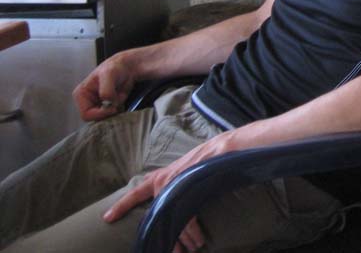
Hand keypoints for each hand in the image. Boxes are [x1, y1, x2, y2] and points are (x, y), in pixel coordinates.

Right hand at [73, 53, 137, 120]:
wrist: (127, 67)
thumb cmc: (115, 67)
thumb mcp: (109, 75)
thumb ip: (106, 90)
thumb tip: (109, 102)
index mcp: (81, 95)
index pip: (86, 115)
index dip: (101, 114)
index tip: (115, 108)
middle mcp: (86, 101)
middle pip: (95, 119)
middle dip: (108, 112)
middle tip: (119, 103)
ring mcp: (95, 104)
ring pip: (104, 118)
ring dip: (114, 110)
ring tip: (120, 97)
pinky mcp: (105, 106)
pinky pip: (111, 115)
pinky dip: (119, 109)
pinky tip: (121, 98)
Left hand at [102, 132, 235, 250]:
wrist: (220, 151)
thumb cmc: (202, 161)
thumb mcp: (181, 171)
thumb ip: (170, 183)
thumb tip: (166, 198)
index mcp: (159, 178)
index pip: (134, 193)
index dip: (121, 206)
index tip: (106, 218)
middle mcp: (163, 183)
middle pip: (156, 217)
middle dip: (164, 238)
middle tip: (172, 252)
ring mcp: (174, 188)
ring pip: (172, 222)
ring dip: (181, 239)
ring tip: (190, 249)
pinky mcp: (186, 193)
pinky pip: (186, 220)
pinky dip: (191, 232)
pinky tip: (196, 240)